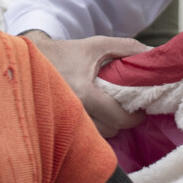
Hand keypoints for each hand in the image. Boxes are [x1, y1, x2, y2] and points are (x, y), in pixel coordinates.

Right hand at [23, 31, 148, 137]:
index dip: (135, 117)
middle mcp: (73, 112)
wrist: (31, 61)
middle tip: (125, 108)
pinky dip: (93, 129)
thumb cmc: (66, 53)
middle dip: (121, 121)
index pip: (118, 118)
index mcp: (84, 94)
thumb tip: (151, 53)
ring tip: (108, 111)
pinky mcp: (58, 126)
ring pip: (97, 137)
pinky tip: (94, 116)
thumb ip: (126, 47)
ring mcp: (64, 122)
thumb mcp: (96, 45)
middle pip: (110, 130)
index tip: (140, 111)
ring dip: (107, 126)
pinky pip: (84, 137)